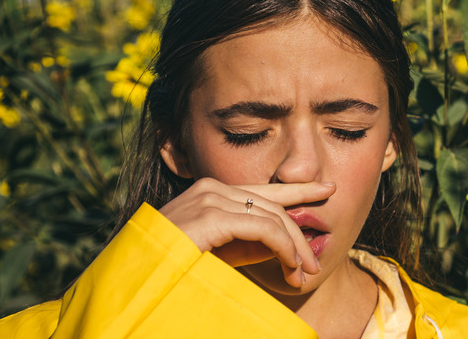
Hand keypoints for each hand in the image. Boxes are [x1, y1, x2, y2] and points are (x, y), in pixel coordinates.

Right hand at [157, 177, 335, 286]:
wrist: (140, 279)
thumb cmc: (177, 268)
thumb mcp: (222, 254)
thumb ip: (250, 243)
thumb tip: (285, 243)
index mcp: (211, 193)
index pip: (263, 189)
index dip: (298, 190)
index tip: (327, 190)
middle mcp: (211, 189)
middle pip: (272, 204)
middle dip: (299, 236)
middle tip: (312, 267)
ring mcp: (209, 199)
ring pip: (272, 216)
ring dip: (293, 249)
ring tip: (301, 275)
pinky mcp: (210, 216)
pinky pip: (262, 228)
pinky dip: (282, 247)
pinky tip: (289, 265)